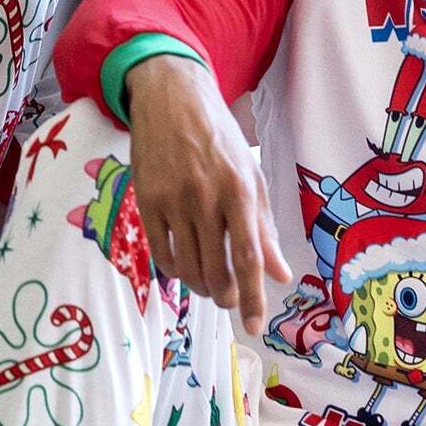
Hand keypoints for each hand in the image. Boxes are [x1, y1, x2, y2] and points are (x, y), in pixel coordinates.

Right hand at [123, 52, 290, 342]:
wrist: (171, 98)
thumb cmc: (219, 136)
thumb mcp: (252, 174)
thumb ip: (264, 227)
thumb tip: (280, 274)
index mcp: (239, 190)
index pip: (248, 258)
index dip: (253, 298)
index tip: (254, 327)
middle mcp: (206, 197)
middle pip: (216, 270)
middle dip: (226, 297)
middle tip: (229, 300)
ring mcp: (172, 200)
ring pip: (187, 267)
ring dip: (201, 287)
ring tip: (209, 284)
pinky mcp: (146, 200)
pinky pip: (161, 253)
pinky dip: (174, 270)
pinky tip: (184, 266)